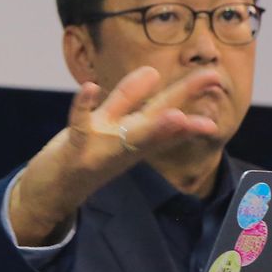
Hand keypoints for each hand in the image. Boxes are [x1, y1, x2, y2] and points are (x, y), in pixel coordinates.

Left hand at [9, 66, 219, 244]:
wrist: (51, 194)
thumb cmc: (85, 157)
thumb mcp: (113, 131)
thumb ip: (132, 104)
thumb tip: (156, 78)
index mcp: (135, 141)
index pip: (170, 125)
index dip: (194, 111)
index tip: (220, 96)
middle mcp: (124, 145)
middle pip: (158, 119)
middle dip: (185, 98)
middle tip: (213, 79)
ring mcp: (100, 148)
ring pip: (131, 133)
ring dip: (153, 125)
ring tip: (176, 114)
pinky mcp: (73, 149)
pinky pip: (80, 124)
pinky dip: (83, 106)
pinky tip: (90, 87)